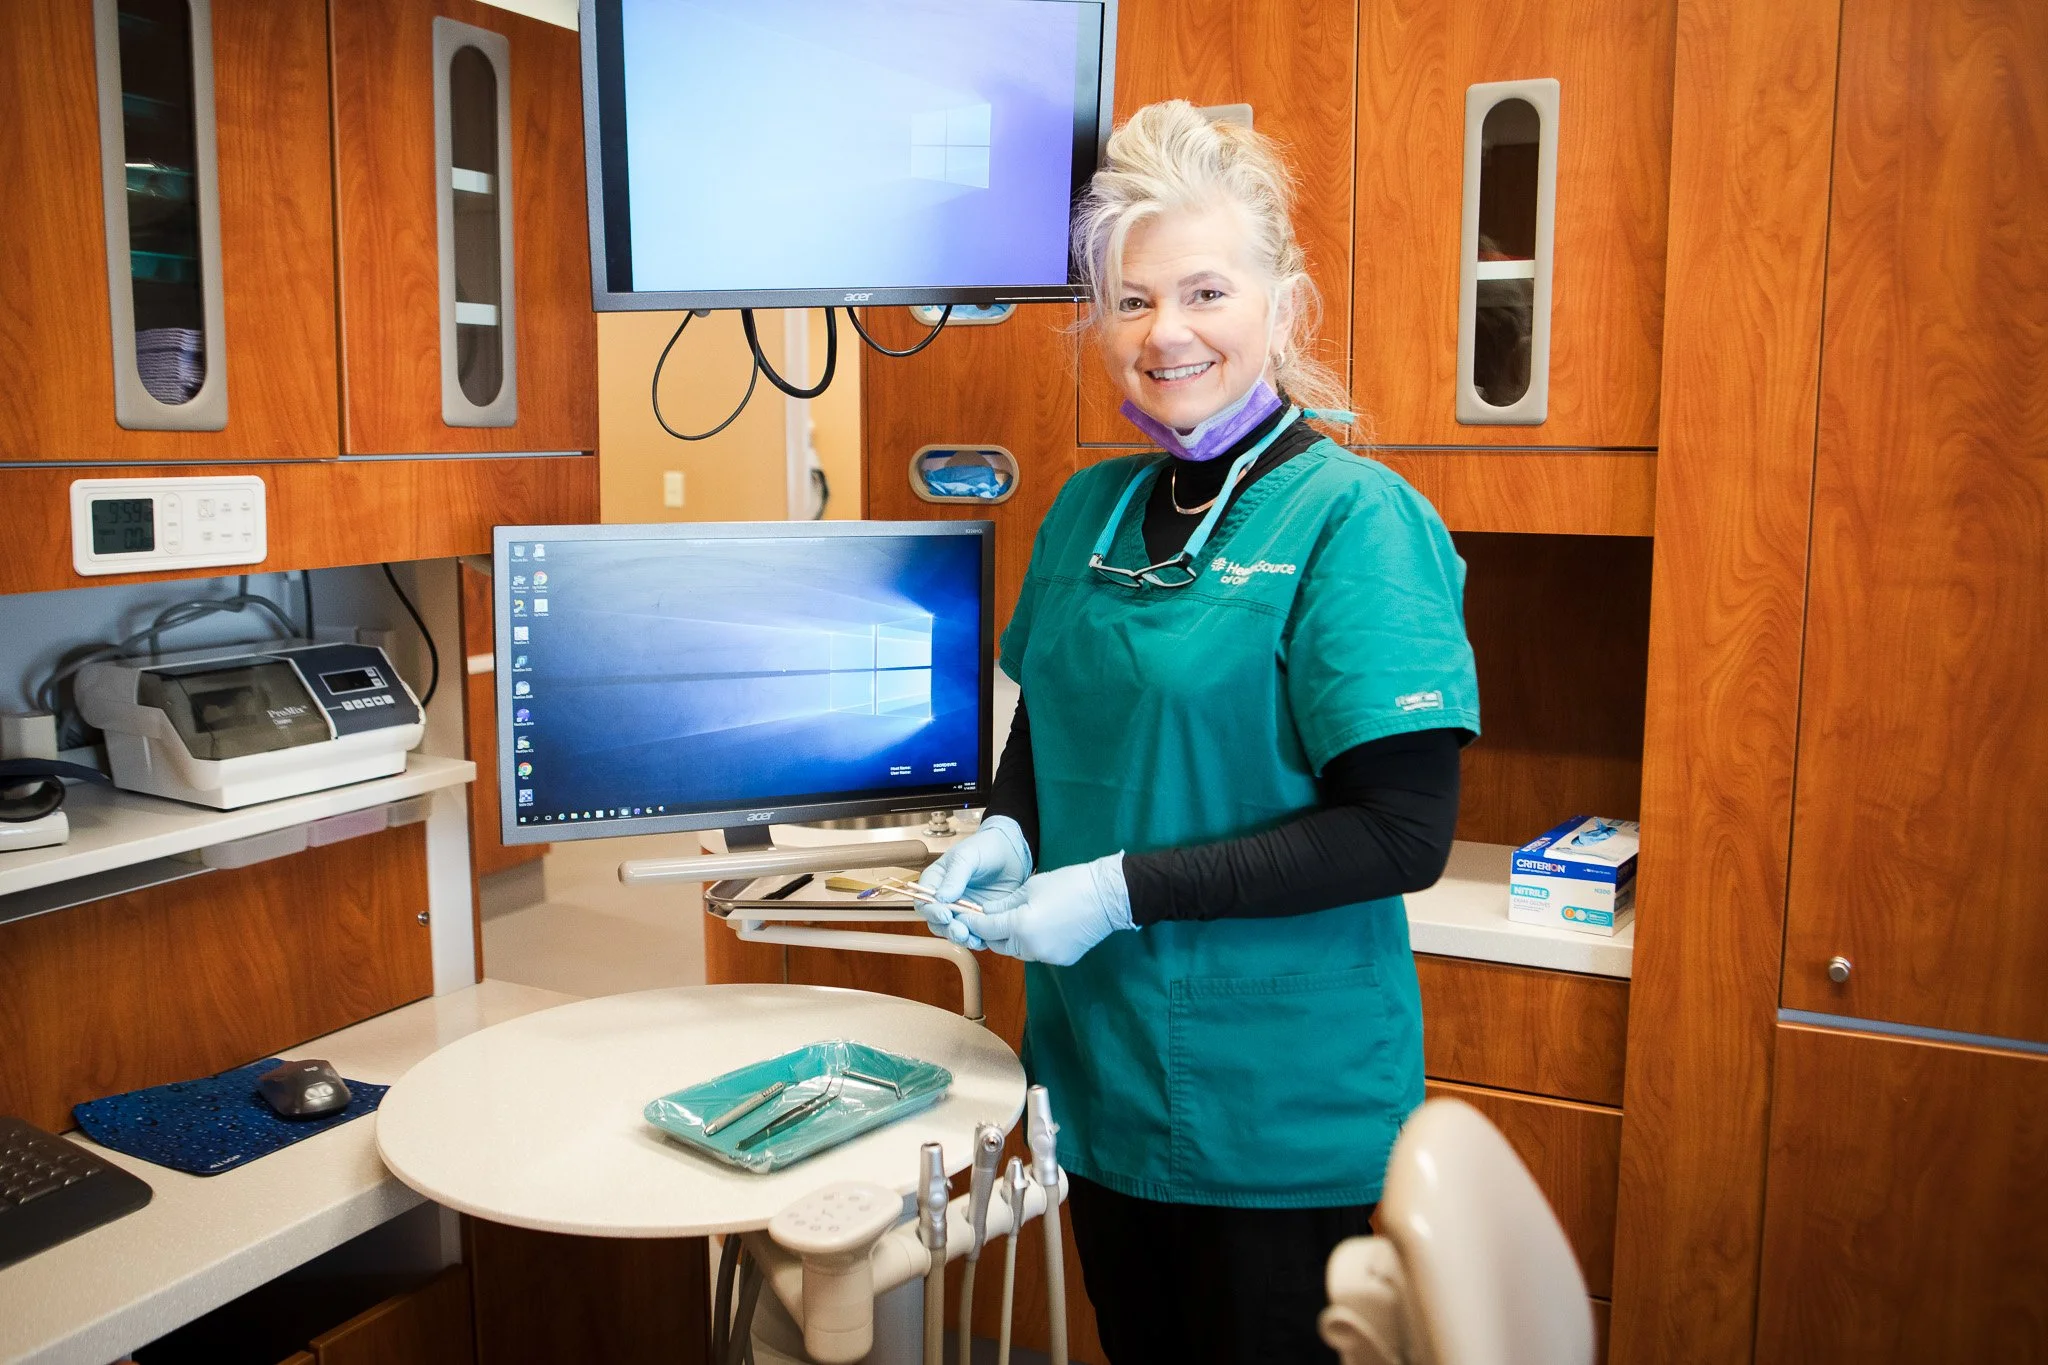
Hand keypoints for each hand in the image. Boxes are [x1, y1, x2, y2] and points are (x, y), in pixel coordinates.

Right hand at [916, 817, 1032, 945]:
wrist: (1013, 852)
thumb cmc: (986, 847)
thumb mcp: (968, 856)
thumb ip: (954, 876)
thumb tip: (941, 898)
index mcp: (936, 881)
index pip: (924, 900)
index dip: (931, 910)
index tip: (944, 914)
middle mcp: (946, 898)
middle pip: (937, 920)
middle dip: (947, 929)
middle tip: (960, 931)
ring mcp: (963, 910)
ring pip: (954, 930)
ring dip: (961, 937)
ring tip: (973, 939)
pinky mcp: (980, 918)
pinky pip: (974, 932)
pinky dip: (977, 938)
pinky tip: (984, 939)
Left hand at [952, 854, 1133, 965]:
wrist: (1107, 897)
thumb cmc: (1069, 884)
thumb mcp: (1030, 887)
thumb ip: (1004, 904)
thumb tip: (986, 913)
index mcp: (1020, 927)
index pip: (985, 929)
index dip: (971, 922)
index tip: (962, 916)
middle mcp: (1031, 948)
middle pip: (999, 944)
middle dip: (991, 932)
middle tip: (988, 917)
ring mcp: (1047, 956)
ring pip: (1017, 951)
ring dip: (1011, 938)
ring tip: (1017, 919)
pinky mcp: (1060, 960)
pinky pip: (1037, 952)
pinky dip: (1032, 942)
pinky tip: (1042, 926)